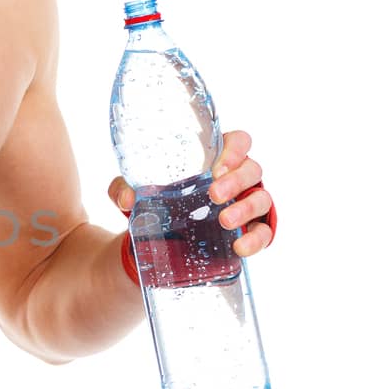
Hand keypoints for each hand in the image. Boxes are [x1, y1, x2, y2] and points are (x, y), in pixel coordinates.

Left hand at [108, 129, 276, 257]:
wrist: (163, 241)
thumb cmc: (161, 202)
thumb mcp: (140, 192)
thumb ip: (125, 188)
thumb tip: (126, 197)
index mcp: (217, 159)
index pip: (239, 142)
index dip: (235, 149)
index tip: (216, 167)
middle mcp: (238, 179)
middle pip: (253, 169)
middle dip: (237, 180)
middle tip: (214, 194)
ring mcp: (247, 205)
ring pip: (262, 198)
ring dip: (246, 208)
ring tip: (225, 220)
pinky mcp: (250, 231)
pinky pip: (264, 232)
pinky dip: (256, 239)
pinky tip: (240, 247)